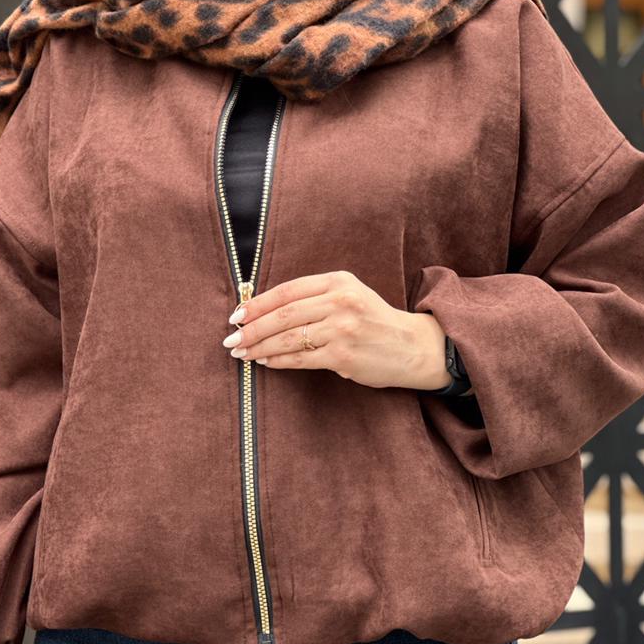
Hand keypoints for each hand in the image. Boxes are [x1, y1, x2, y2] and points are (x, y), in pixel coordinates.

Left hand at [222, 270, 452, 390]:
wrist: (412, 346)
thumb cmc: (373, 322)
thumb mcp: (349, 296)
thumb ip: (314, 298)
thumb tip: (264, 310)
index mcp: (338, 281)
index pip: (287, 290)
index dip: (258, 303)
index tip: (237, 315)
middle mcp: (340, 301)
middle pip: (283, 314)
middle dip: (252, 327)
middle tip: (231, 339)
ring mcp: (343, 328)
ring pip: (288, 337)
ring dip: (260, 347)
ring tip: (242, 353)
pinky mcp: (343, 355)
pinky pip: (301, 358)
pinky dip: (278, 361)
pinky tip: (265, 362)